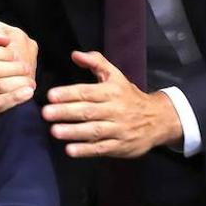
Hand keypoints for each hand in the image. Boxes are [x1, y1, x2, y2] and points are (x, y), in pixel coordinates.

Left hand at [42, 50, 182, 157]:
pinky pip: (102, 148)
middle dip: (66, 112)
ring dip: (73, 131)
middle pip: (88, 111)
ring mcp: (119, 129)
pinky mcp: (121, 146)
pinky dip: (86, 150)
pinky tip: (70, 150)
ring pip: (94, 130)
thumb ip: (96, 62)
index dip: (69, 93)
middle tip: (46, 113)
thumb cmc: (129, 96)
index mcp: (112, 91)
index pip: (88, 92)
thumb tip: (75, 55)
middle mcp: (115, 109)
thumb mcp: (116, 76)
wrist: (158, 119)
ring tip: (54, 131)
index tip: (51, 95)